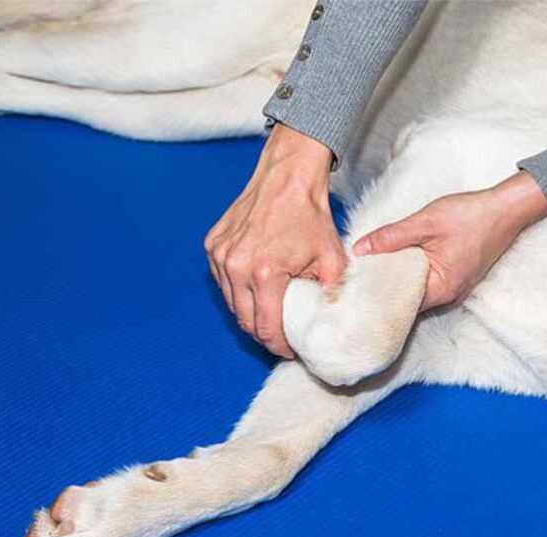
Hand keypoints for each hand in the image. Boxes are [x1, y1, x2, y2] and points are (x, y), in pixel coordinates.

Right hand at [205, 124, 345, 357]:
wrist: (287, 177)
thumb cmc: (310, 215)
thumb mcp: (332, 258)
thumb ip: (333, 292)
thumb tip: (333, 320)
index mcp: (264, 274)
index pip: (266, 329)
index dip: (279, 345)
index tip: (291, 350)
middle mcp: (236, 267)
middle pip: (245, 321)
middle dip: (264, 334)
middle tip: (282, 336)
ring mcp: (220, 255)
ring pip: (231, 303)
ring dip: (251, 313)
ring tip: (272, 314)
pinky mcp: (213, 245)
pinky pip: (223, 281)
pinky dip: (239, 290)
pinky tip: (258, 289)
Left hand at [353, 171, 546, 310]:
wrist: (506, 209)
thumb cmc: (471, 216)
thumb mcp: (426, 222)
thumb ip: (392, 237)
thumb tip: (360, 249)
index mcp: (441, 288)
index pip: (399, 303)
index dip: (376, 295)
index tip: (354, 287)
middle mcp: (449, 294)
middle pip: (408, 300)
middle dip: (384, 289)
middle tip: (356, 278)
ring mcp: (455, 287)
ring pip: (418, 290)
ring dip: (398, 280)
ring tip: (372, 269)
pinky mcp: (458, 276)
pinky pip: (429, 282)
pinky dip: (413, 274)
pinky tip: (398, 262)